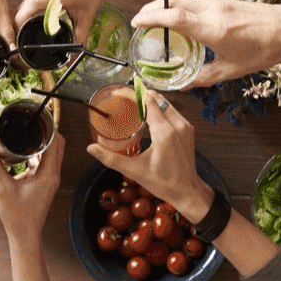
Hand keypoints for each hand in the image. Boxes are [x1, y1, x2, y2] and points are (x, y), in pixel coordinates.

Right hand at [0, 133, 63, 243]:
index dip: (49, 127)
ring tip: (24, 133)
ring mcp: (49, 180)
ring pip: (50, 154)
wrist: (24, 236)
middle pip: (56, 145)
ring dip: (40, 143)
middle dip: (45, 132)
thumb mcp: (3, 188)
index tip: (37, 116)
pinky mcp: (43, 184)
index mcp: (49, 174)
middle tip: (30, 122)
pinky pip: (43, 163)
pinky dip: (35, 155)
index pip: (56, 142)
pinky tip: (20, 153)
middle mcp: (53, 175)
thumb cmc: (18, 216)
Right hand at [15, 0, 113, 45]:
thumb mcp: (86, 15)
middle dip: (24, 25)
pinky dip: (35, 5)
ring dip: (29, 14)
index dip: (18, 30)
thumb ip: (79, 37)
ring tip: (41, 23)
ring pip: (25, 3)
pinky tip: (46, 10)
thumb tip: (74, 55)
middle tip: (31, 37)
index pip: (21, 15)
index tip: (20, 41)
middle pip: (21, 10)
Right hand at [85, 93, 213, 220]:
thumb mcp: (134, 171)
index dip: (137, 93)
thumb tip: (91, 148)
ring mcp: (185, 127)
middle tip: (127, 95)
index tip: (125, 89)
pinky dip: (162, 108)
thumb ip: (111, 158)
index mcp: (165, 133)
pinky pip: (174, 112)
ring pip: (168, 104)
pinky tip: (151, 113)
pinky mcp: (189, 130)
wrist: (188, 191)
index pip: (150, 102)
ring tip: (137, 102)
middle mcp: (178, 125)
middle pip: (159, 99)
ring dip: (153, 100)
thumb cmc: (164, 182)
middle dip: (143, 94)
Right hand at [130, 0, 280, 87]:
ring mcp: (218, 2)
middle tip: (140, 21)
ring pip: (183, 0)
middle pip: (172, 0)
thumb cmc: (264, 49)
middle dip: (152, 8)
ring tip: (157, 24)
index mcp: (212, 28)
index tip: (136, 23)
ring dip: (166, 8)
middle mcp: (212, 10)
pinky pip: (195, 2)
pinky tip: (181, 25)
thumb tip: (183, 85)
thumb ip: (203, 77)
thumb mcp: (231, 70)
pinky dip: (181, 10)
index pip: (172, 16)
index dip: (150, 17)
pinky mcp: (223, 0)